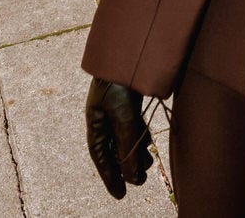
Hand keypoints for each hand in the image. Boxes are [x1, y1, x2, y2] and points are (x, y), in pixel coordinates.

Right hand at [86, 77, 151, 199]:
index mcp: (95, 122)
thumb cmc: (121, 84)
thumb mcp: (125, 119)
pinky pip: (133, 125)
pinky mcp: (130, 99)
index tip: (120, 196)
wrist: (130, 49)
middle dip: (126, 166)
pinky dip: (140, 136)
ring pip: (126, 137)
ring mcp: (117, 107)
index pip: (101, 157)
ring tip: (148, 165)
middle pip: (114, 149)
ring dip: (136, 152)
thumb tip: (133, 177)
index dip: (110, 177)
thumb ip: (128, 148)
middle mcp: (104, 116)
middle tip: (140, 182)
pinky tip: (148, 144)